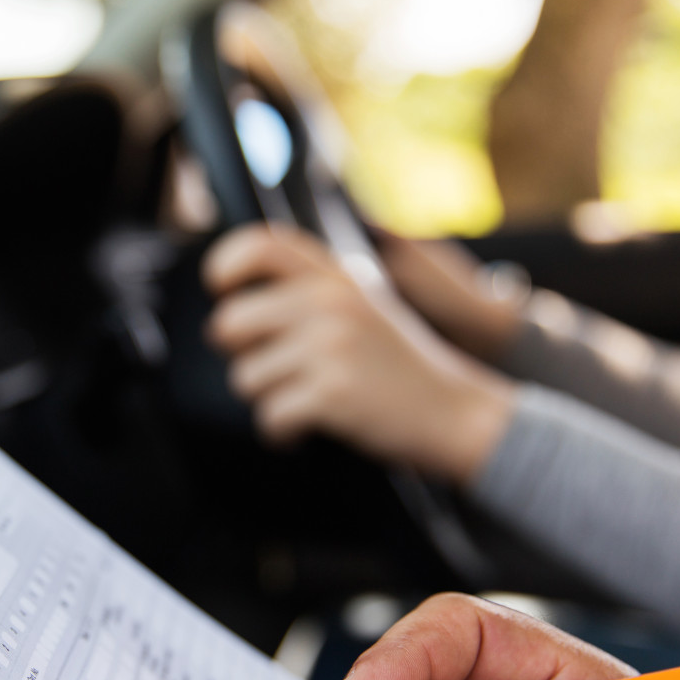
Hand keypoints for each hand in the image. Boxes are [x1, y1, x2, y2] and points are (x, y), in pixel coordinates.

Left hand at [202, 223, 514, 483]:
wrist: (456, 414)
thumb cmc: (402, 367)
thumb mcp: (364, 307)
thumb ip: (310, 293)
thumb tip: (236, 305)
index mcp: (336, 277)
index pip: (259, 245)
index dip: (224, 266)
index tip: (223, 291)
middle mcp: (330, 304)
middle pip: (230, 324)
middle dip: (243, 357)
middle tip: (276, 373)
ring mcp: (330, 347)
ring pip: (245, 378)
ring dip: (268, 399)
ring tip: (308, 400)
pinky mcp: (330, 393)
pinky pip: (269, 417)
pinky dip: (283, 434)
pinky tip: (309, 428)